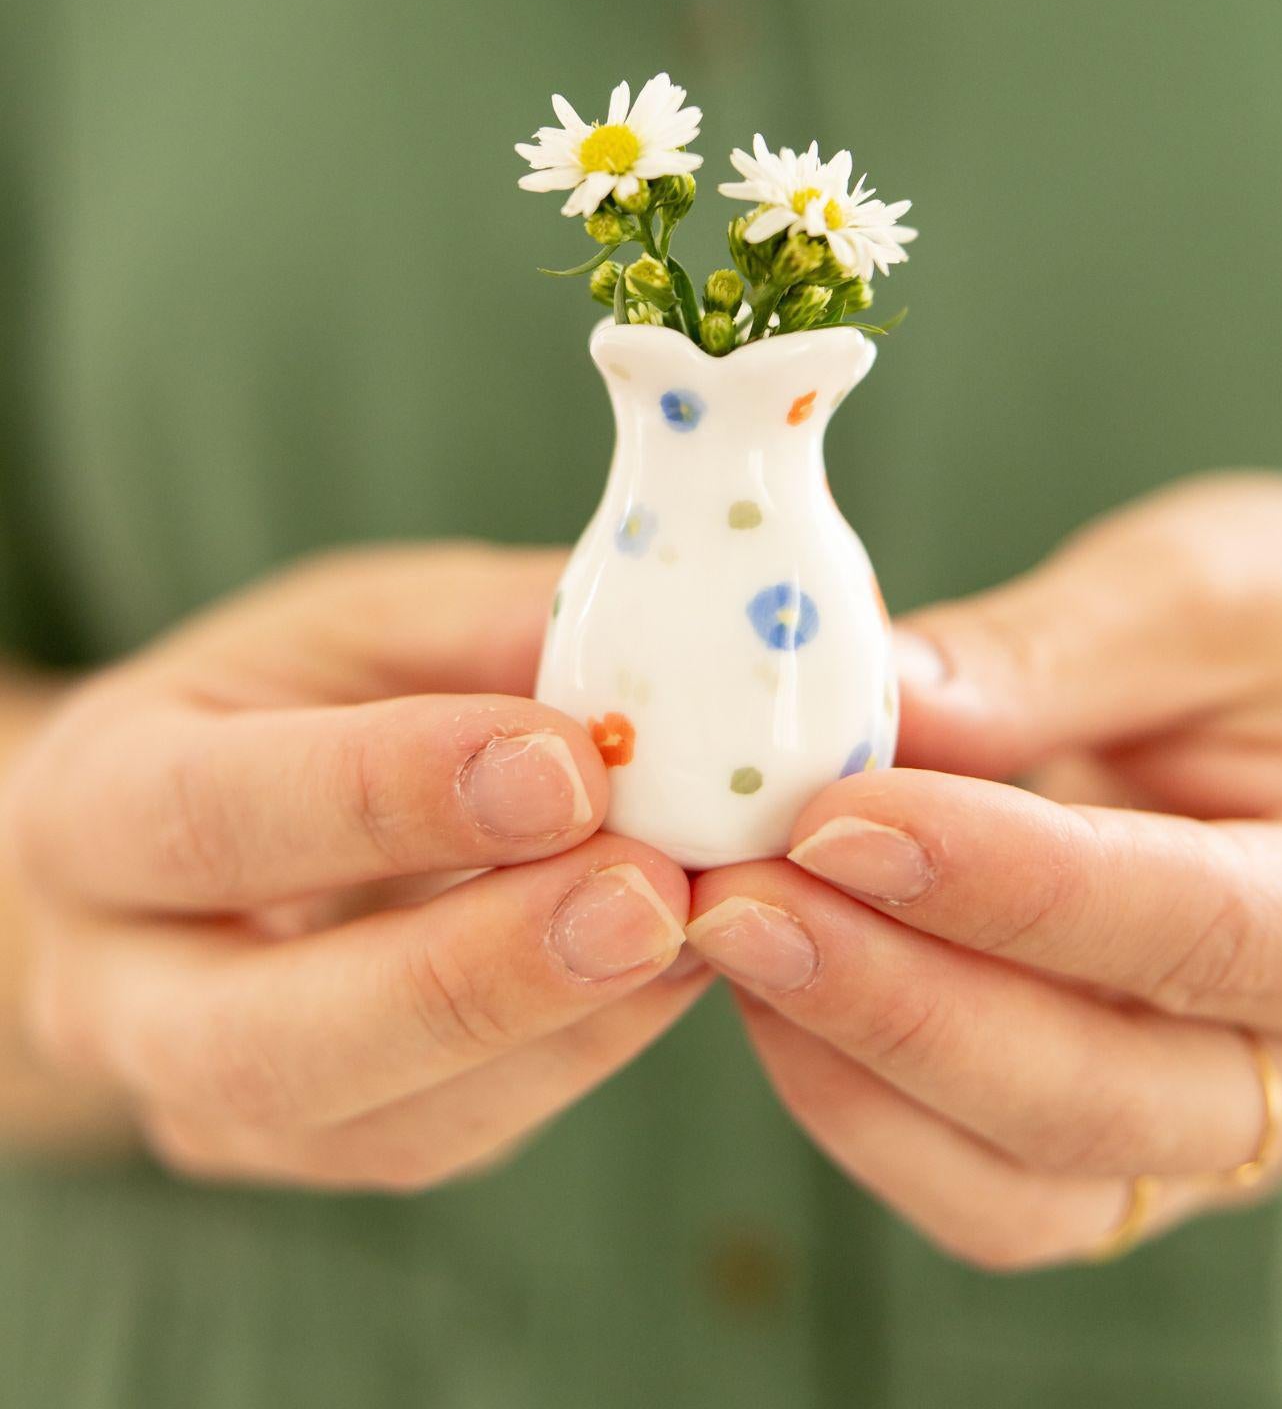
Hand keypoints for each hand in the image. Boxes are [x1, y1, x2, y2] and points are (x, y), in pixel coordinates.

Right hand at [5, 546, 697, 1188]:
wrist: (202, 845)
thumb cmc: (289, 704)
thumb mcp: (360, 626)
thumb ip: (486, 633)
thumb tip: (659, 658)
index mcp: (97, 800)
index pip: (220, 814)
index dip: (392, 793)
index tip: (570, 763)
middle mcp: (114, 983)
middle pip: (262, 1036)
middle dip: (472, 974)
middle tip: (648, 897)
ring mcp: (202, 1096)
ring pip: (369, 1127)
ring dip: (551, 1033)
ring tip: (689, 928)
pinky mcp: (312, 1151)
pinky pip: (445, 1139)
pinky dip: (574, 1057)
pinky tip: (671, 973)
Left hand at [685, 476, 1281, 1267]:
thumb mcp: (1214, 592)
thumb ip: (1046, 657)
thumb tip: (863, 706)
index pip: (1194, 926)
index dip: (1003, 884)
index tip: (838, 817)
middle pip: (1094, 1094)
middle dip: (891, 999)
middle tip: (736, 898)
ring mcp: (1234, 1132)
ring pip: (1023, 1179)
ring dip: (856, 1066)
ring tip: (731, 933)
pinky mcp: (1138, 1144)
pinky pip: (988, 1180)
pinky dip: (864, 1100)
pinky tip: (777, 984)